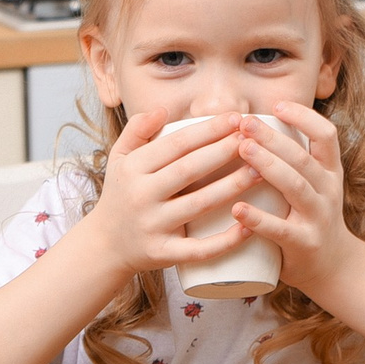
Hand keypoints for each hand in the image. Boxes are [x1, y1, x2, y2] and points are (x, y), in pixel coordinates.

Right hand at [77, 113, 258, 277]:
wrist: (104, 244)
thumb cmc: (121, 194)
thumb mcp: (119, 157)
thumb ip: (137, 129)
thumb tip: (163, 109)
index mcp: (133, 168)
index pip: (176, 144)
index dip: (208, 130)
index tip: (236, 119)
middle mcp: (141, 195)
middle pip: (190, 169)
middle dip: (224, 151)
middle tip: (254, 139)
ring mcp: (152, 226)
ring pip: (199, 204)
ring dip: (231, 187)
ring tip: (259, 171)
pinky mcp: (163, 253)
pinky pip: (199, 249)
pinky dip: (225, 240)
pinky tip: (249, 227)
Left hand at [230, 102, 354, 296]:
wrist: (333, 267)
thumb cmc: (311, 217)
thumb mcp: (315, 185)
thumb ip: (293, 160)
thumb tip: (253, 126)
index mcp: (330, 172)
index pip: (326, 135)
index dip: (304, 117)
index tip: (277, 105)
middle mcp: (328, 191)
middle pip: (303, 158)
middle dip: (273, 138)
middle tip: (244, 123)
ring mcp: (318, 218)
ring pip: (295, 186)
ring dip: (268, 165)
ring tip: (242, 149)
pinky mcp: (304, 244)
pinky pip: (281, 230)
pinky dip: (258, 219)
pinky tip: (237, 208)